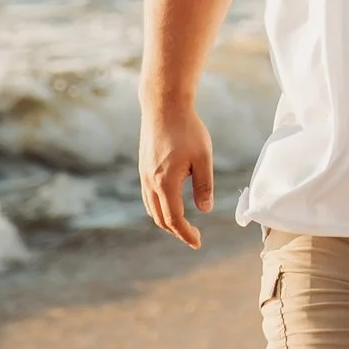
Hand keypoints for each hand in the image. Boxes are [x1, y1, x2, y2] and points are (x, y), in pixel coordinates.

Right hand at [139, 101, 216, 247]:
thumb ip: (204, 185)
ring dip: (166, 221)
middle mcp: (150, 182)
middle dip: (177, 231)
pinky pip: (148, 197)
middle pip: (160, 218)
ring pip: (151, 209)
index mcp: (165, 183)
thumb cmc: (187, 130)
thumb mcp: (203, 157)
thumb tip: (205, 210)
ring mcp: (144, 175)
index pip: (174, 219)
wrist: (163, 107)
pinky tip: (170, 206)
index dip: (186, 234)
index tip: (197, 242)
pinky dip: (159, 208)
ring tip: (184, 225)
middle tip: (194, 237)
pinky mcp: (143, 168)